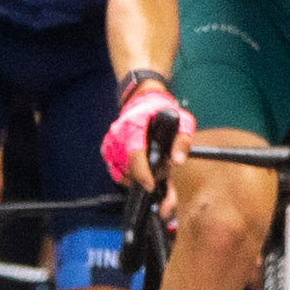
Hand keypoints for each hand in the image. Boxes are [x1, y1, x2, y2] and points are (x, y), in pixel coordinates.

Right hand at [97, 81, 190, 195]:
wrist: (145, 104)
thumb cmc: (163, 114)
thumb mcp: (182, 123)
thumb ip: (182, 142)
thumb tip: (177, 161)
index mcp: (134, 124)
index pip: (134, 153)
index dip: (141, 172)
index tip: (150, 185)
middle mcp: (118, 134)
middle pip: (127, 166)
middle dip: (145, 176)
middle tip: (161, 174)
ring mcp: (110, 143)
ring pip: (121, 171)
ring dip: (137, 177)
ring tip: (153, 169)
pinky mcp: (107, 151)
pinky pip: (115, 171)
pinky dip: (128, 176)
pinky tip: (142, 173)